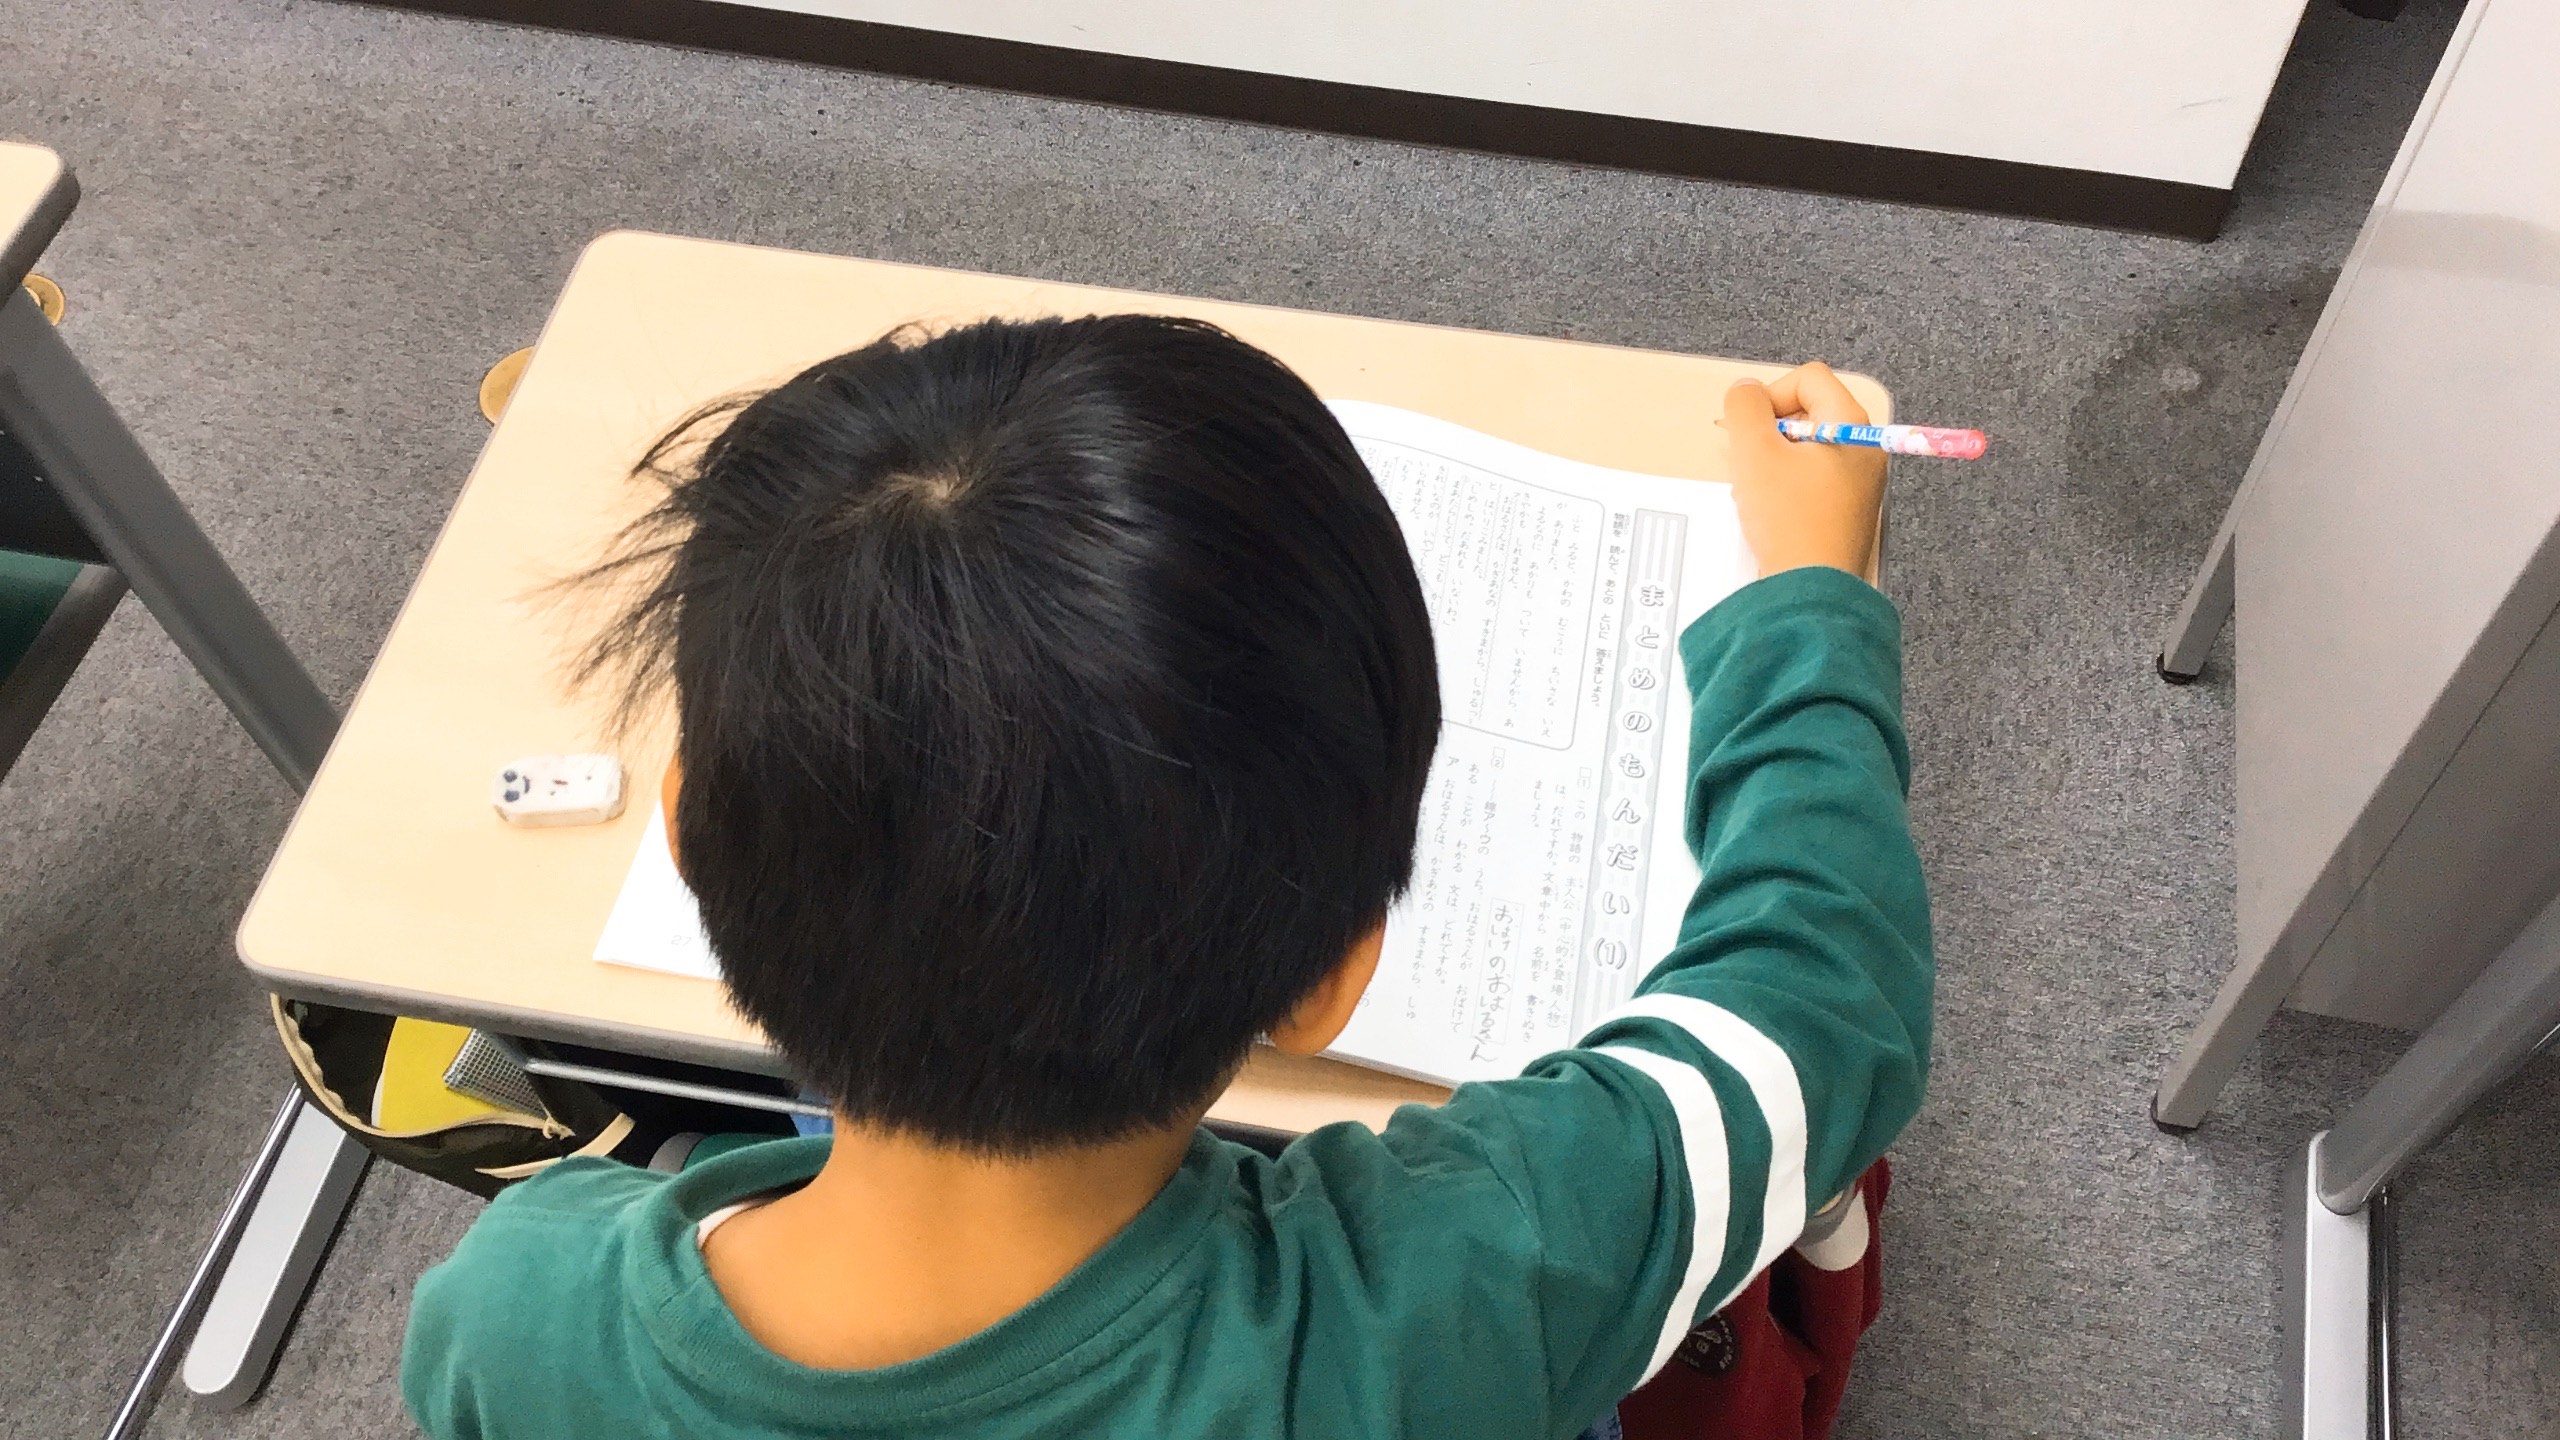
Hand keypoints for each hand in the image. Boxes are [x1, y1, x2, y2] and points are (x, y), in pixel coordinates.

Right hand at [1722, 362, 1885, 579]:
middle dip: (1768, 432)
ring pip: (1805, 448)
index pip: (1810, 378)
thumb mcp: (1755, 454)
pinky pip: (1810, 480)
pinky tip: (1769, 513)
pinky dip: (1783, 486)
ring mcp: (1858, 483)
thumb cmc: (1789, 521)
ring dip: (1772, 461)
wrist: (1811, 592)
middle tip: (1749, 462)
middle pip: (1808, 412)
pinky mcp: (1845, 512)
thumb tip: (1745, 390)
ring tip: (1757, 493)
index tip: (1750, 430)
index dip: (1771, 394)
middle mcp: (1863, 450)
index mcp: (1852, 427)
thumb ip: (1744, 409)